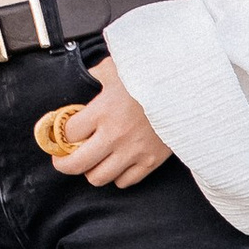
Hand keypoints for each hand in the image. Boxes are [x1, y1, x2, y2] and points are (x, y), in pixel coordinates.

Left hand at [39, 57, 171, 190]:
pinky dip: (117, 175)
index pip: (67, 133)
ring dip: (91, 170)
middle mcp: (114, 135)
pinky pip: (125, 182)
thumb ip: (99, 74)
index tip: (61, 133)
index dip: (60, 134)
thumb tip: (88, 76)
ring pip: (98, 178)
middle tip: (63, 158)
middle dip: (64, 163)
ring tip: (93, 159)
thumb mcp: (120, 66)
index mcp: (102, 110)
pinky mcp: (151, 161)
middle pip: (76, 165)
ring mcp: (133, 151)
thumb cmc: (152, 75)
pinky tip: (117, 162)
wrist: (189, 88)